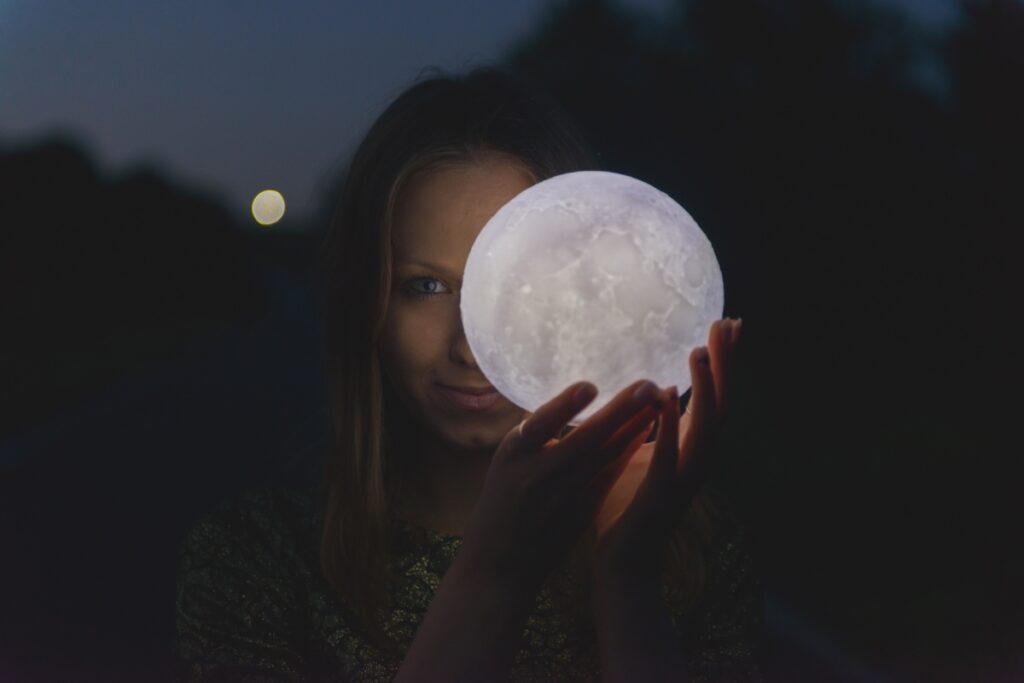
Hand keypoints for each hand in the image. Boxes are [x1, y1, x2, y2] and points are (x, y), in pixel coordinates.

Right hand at [460, 375, 669, 596]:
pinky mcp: (582, 510)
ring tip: (657, 400)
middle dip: (619, 411)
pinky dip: (629, 449)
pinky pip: (610, 474)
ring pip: (605, 456)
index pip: (540, 425)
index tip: (590, 386)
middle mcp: (540, 474)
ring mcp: (564, 495)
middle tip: (648, 385)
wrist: (501, 561)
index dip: (565, 406)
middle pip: (585, 439)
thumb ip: (535, 432)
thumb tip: (567, 397)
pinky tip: (647, 428)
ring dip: (634, 426)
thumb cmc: (502, 500)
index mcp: (513, 454)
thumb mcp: (506, 460)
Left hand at [589, 317, 742, 588]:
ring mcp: (683, 478)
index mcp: (691, 447)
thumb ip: (656, 425)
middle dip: (725, 364)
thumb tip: (659, 391)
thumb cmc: (630, 504)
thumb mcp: (645, 454)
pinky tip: (664, 398)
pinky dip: (670, 427)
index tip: (728, 322)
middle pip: (721, 404)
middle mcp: (696, 459)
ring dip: (705, 390)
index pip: (716, 396)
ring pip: (704, 429)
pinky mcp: (660, 495)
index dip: (724, 362)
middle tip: (727, 324)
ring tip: (699, 354)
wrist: (622, 560)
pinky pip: (669, 457)